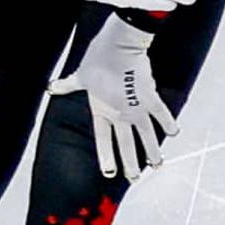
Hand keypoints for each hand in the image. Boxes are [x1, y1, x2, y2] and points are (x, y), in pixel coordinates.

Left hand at [48, 16, 176, 180]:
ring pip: (146, 135)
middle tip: (135, 178)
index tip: (110, 173)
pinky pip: (161, 114)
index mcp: (101, 110)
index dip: (107, 157)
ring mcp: (136, 107)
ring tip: (157, 164)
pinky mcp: (150, 96)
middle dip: (131, 163)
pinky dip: (168, 123)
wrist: (119, 46)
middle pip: (126, 144)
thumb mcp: (79, 75)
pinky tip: (173, 133)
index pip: (103, 139)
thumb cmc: (97, 59)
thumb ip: (67, 85)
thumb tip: (50, 88)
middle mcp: (119, 114)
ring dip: (152, 151)